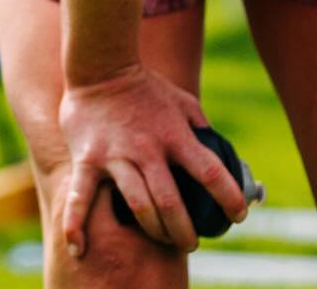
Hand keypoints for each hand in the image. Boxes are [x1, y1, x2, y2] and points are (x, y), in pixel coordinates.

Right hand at [57, 64, 249, 257]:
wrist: (102, 66)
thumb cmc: (145, 86)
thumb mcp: (181, 100)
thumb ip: (198, 124)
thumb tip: (215, 147)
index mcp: (175, 135)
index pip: (209, 170)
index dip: (228, 196)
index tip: (240, 214)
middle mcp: (148, 149)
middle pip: (172, 200)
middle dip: (184, 230)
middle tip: (192, 244)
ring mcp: (117, 156)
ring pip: (138, 205)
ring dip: (153, 231)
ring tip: (163, 243)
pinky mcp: (88, 160)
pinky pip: (80, 197)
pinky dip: (76, 225)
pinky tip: (79, 249)